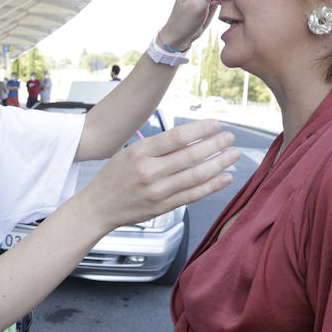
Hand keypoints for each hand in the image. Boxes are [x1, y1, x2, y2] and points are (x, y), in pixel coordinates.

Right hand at [81, 119, 239, 230]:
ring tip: (233, 154)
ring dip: (219, 164)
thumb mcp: (129, 153)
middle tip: (230, 137)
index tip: (215, 124)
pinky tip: (225, 177)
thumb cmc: (113, 178)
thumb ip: (157, 147)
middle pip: (190, 156)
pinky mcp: (163, 207)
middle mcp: (149, 172)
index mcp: (139, 153)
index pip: (176, 137)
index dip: (200, 129)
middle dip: (215, 145)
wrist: (98, 207)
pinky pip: (193, 195)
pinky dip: (212, 186)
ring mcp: (157, 191)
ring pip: (196, 175)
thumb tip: (190, 138)